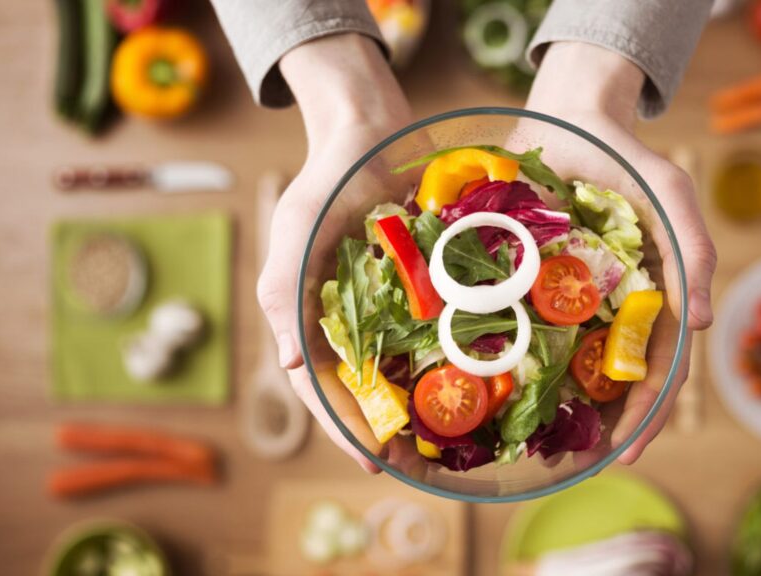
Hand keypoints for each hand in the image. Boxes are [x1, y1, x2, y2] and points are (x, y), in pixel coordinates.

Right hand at [257, 33, 411, 472]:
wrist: (370, 130)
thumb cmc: (327, 179)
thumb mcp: (297, 230)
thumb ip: (285, 294)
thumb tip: (289, 364)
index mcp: (307, 317)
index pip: (322, 388)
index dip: (345, 428)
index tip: (375, 462)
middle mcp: (348, 320)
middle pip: (366, 390)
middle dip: (390, 430)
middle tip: (422, 466)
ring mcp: (386, 307)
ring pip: (402, 370)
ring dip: (422, 406)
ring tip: (450, 444)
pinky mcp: (421, 289)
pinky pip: (436, 333)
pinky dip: (450, 360)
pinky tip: (475, 384)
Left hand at [526, 42, 717, 463]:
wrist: (570, 116)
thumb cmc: (629, 158)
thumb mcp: (670, 193)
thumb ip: (694, 248)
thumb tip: (705, 325)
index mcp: (650, 298)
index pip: (656, 368)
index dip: (646, 414)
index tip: (627, 453)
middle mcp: (608, 307)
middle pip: (609, 378)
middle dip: (601, 425)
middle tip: (579, 465)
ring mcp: (565, 297)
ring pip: (563, 362)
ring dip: (555, 405)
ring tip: (535, 446)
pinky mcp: (525, 281)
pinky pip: (517, 325)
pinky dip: (510, 357)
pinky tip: (491, 387)